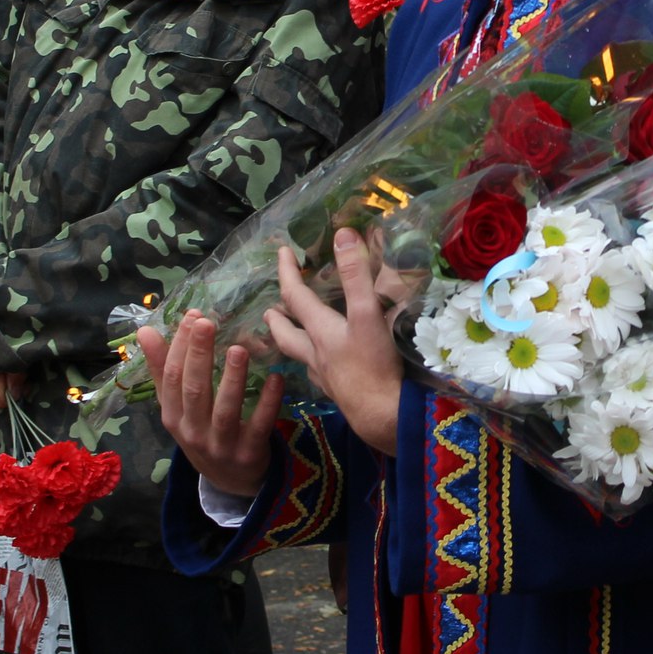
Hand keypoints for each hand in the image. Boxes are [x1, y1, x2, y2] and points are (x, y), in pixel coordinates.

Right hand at [139, 314, 284, 499]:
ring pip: (224, 410)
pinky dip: (268, 403)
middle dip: (200, 355)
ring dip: (232, 379)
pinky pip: (259, 426)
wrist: (230, 482)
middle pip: (194, 390)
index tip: (193, 315)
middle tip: (208, 322)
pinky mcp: (249, 454)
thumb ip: (162, 370)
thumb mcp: (177, 407)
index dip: (180, 346)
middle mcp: (193, 432)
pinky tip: (275, 379)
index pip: (171, 378)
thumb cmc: (202, 432)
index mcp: (173, 417)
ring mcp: (221, 446)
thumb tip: (144, 330)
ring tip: (239, 349)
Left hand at [264, 232, 404, 456]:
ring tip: (292, 336)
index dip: (287, 272)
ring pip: (300, 356)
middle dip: (277, 318)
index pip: (295, 295)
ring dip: (293, 342)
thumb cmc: (374, 366)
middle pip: (286, 334)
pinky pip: (319, 374)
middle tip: (269, 309)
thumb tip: (343, 235)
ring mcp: (326, 376)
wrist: (383, 418)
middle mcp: (316, 353)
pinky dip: (316, 364)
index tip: (281, 252)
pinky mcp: (340, 393)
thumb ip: (355, 276)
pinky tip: (325, 365)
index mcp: (320, 331)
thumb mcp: (367, 314)